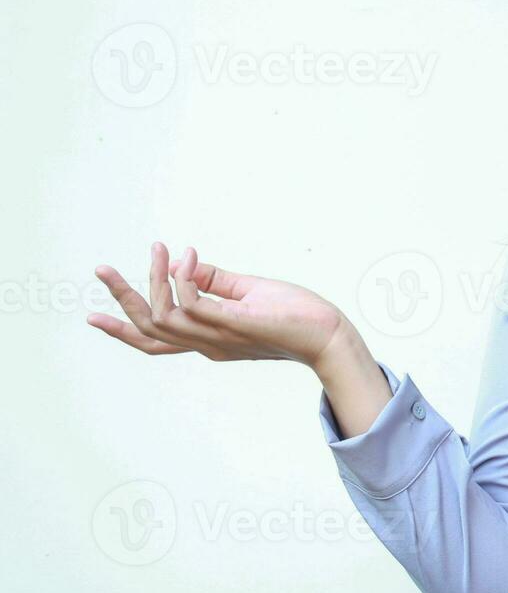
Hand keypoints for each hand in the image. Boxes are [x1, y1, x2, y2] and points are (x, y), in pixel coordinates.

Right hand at [88, 241, 351, 371]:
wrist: (328, 332)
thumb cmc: (294, 314)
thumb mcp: (249, 293)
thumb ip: (216, 282)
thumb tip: (184, 262)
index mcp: (208, 338)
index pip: (157, 340)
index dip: (124, 330)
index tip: (92, 317)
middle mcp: (208, 343)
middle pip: (149, 330)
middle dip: (121, 300)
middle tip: (102, 269)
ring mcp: (220, 336)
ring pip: (164, 317)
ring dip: (152, 280)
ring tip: (156, 249)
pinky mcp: (235, 325)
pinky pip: (192, 305)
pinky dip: (183, 280)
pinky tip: (186, 258)